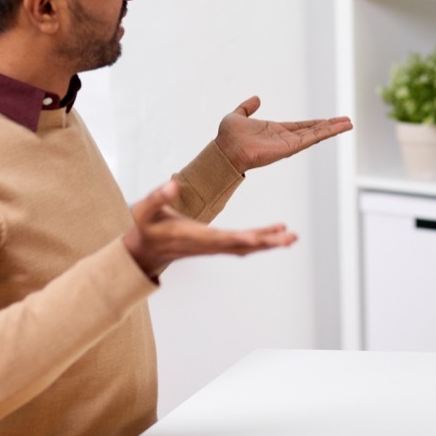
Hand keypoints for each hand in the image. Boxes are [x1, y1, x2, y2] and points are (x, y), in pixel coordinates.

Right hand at [123, 180, 297, 277]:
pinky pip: (243, 245)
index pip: (221, 239)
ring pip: (246, 248)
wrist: (142, 251)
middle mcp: (207, 245)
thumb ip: (157, 197)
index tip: (259, 238)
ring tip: (292, 237)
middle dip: (266, 242)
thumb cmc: (144, 228)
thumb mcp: (143, 211)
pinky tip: (278, 233)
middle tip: (290, 238)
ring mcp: (213, 247)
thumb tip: (172, 184)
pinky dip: (261, 240)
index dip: (241, 239)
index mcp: (193, 236)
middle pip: (241, 246)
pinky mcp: (216, 245)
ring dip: (269, 242)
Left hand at [215, 96, 352, 172]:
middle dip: (329, 126)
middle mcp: (285, 138)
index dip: (315, 123)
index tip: (328, 121)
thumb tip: (256, 99)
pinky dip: (326, 133)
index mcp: (276, 131)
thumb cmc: (228, 137)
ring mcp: (289, 144)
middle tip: (346, 121)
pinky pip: (311, 138)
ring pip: (316, 135)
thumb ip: (247, 108)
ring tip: (349, 123)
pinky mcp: (290, 147)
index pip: (301, 126)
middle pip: (313, 131)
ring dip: (333, 129)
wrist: (224, 150)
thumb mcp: (238, 115)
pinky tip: (338, 128)